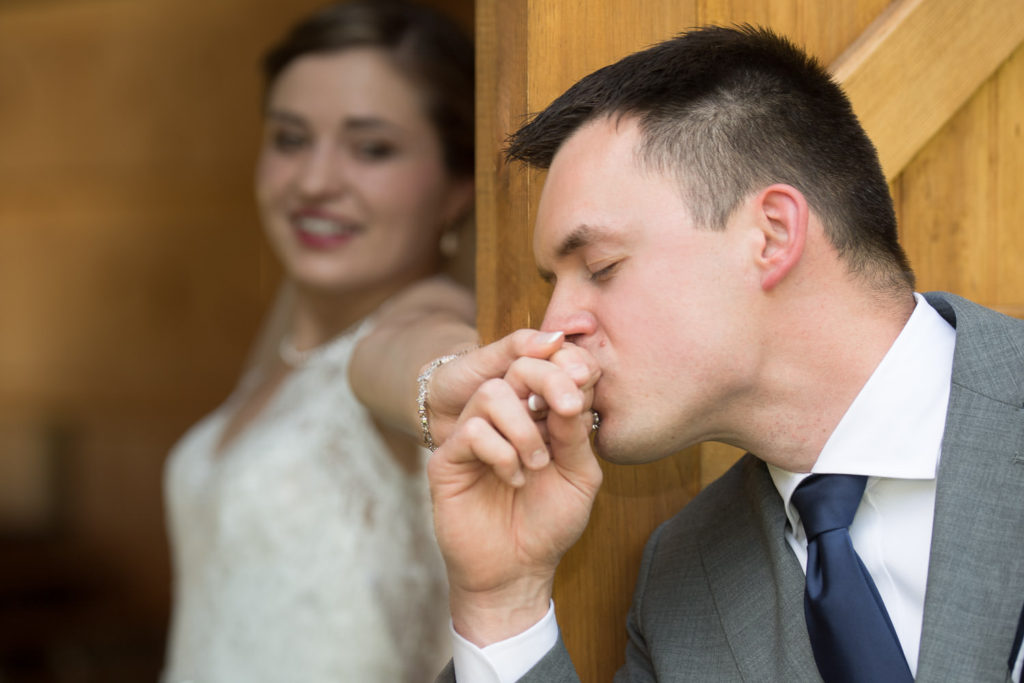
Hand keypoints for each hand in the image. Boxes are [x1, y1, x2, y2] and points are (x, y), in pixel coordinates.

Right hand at [427, 338, 601, 645]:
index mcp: (537, 414)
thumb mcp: (578, 475)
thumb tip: (573, 390)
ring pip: (491, 394)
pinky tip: (515, 479)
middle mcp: (503, 417)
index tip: (587, 387)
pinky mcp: (448, 458)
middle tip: (568, 408)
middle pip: (517, 367)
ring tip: (538, 463)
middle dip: (548, 380)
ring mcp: (473, 434)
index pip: (548, 369)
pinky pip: (472, 430)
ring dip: (523, 427)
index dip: (568, 368)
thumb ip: (575, 432)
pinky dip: (501, 453)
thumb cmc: (549, 523)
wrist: (517, 571)